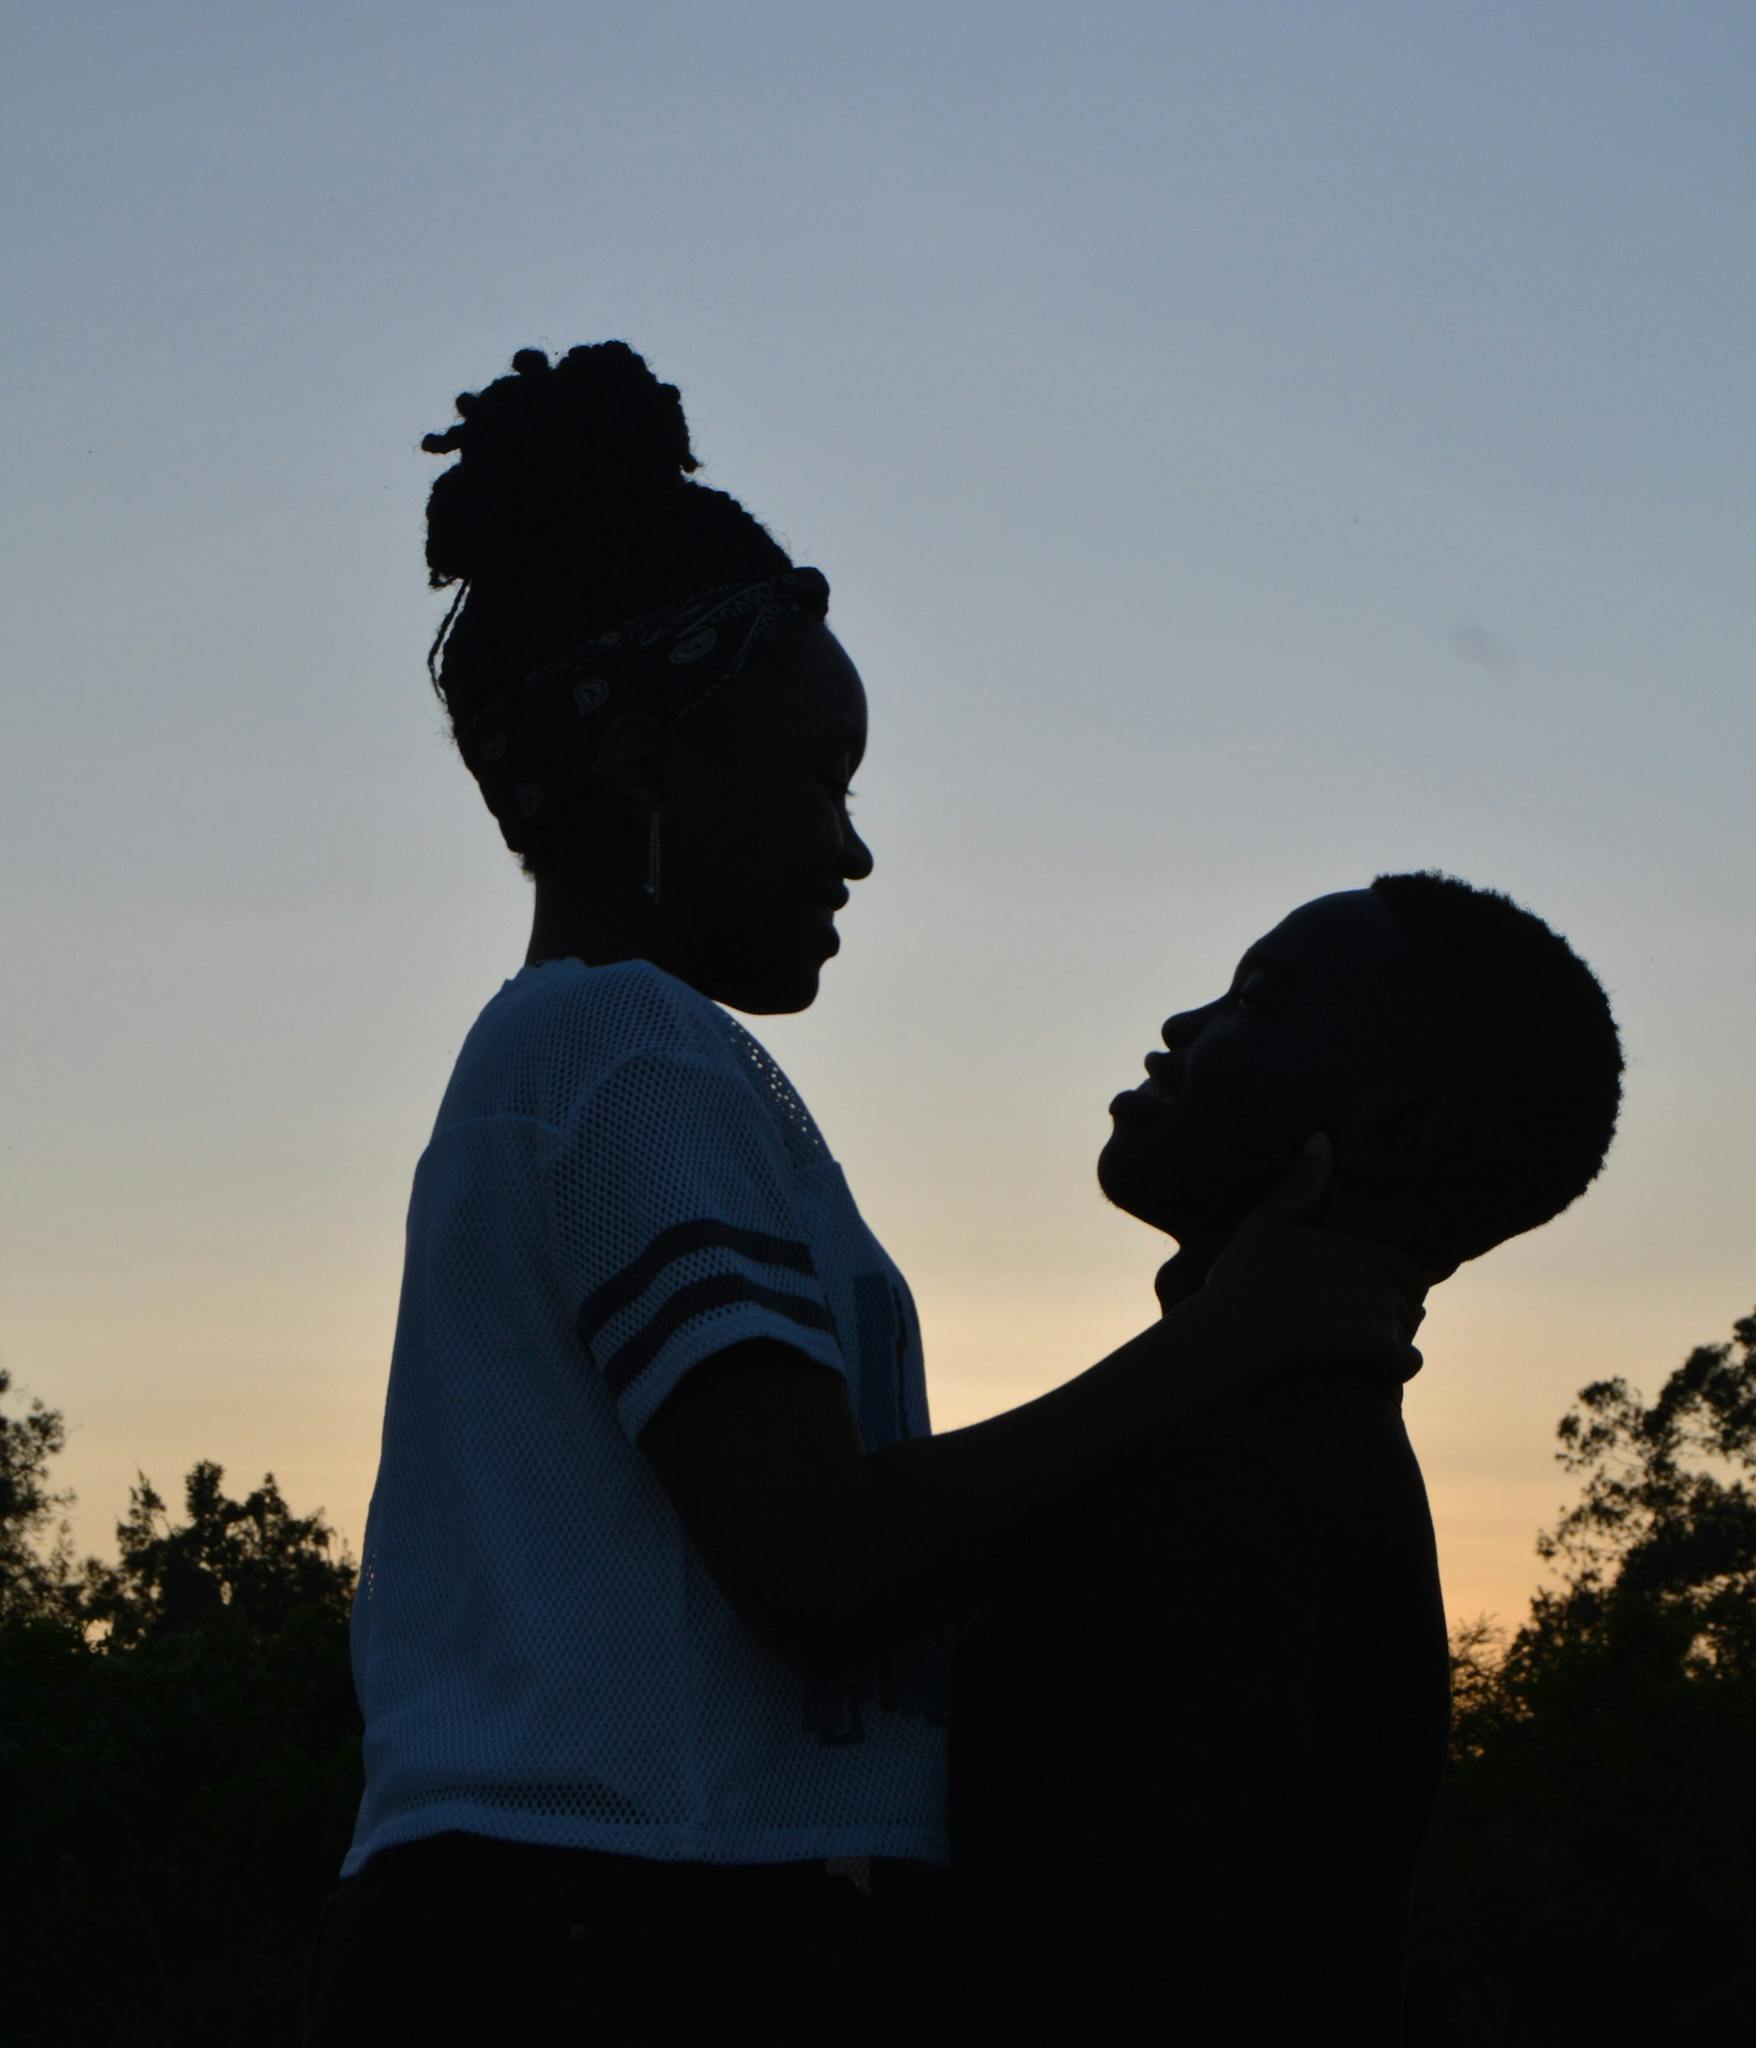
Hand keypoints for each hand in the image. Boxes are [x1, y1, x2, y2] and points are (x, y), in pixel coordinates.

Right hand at [1202, 1135, 1425, 1380]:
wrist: (1234, 1328)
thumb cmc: (1245, 1277)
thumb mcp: (1268, 1222)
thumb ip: (1301, 1184)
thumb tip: (1322, 1137)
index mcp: (1359, 1246)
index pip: (1407, 1266)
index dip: (1395, 1282)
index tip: (1373, 1294)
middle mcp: (1378, 1276)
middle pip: (1410, 1299)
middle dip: (1395, 1311)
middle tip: (1363, 1323)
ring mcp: (1379, 1312)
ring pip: (1408, 1329)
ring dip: (1395, 1337)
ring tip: (1364, 1345)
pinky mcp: (1374, 1348)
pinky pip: (1408, 1361)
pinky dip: (1400, 1365)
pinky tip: (1383, 1368)